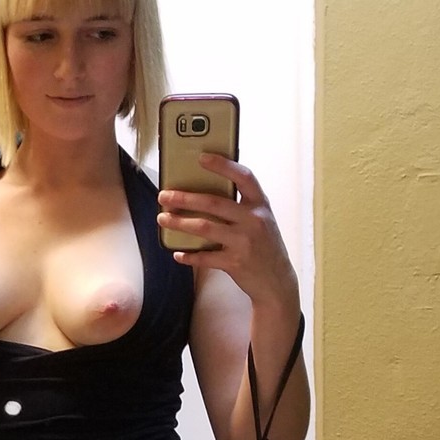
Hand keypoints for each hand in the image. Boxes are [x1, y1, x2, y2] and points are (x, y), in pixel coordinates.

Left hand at [158, 154, 297, 310]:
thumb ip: (241, 206)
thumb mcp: (261, 220)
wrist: (277, 281)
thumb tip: (204, 193)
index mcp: (260, 205)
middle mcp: (254, 220)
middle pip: (213, 203)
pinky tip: (177, 253)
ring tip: (163, 218)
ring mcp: (244, 242)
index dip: (223, 165)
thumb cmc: (264, 246)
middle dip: (184, 198)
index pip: (244, 177)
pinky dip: (189, 255)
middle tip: (164, 196)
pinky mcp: (235, 263)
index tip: (201, 157)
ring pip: (204, 227)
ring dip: (179, 222)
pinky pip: (205, 257)